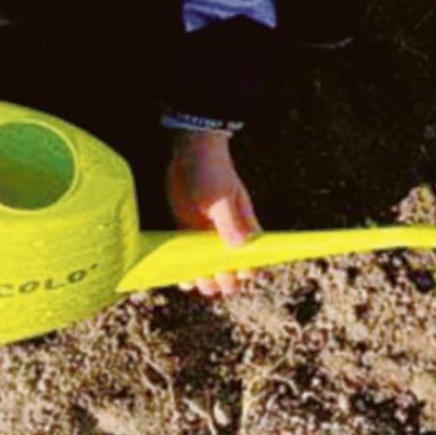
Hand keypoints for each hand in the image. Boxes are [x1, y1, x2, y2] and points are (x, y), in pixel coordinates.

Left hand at [165, 129, 260, 296]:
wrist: (190, 153)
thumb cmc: (212, 171)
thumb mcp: (222, 197)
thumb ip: (229, 222)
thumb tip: (241, 246)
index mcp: (244, 225)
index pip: (253, 255)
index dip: (246, 270)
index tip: (234, 277)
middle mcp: (228, 232)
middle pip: (230, 266)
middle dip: (223, 279)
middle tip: (212, 282)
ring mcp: (208, 232)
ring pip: (209, 264)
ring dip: (204, 277)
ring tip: (194, 282)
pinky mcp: (189, 229)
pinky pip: (191, 255)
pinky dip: (187, 266)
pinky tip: (182, 276)